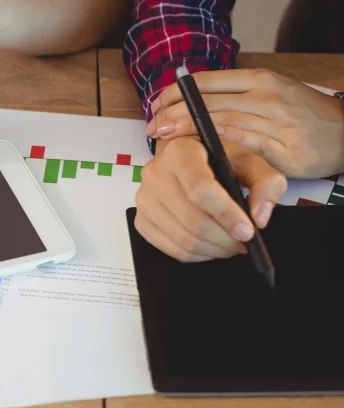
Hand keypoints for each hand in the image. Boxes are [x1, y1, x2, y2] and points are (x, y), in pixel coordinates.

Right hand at [134, 137, 286, 262]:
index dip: (226, 214)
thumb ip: (266, 183)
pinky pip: (172, 249)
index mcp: (180, 153)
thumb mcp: (250, 161)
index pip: (200, 189)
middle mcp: (155, 173)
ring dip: (215, 249)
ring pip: (184, 238)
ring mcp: (144, 199)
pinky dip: (199, 254)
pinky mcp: (142, 221)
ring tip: (232, 244)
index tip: (248, 232)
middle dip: (225, 239)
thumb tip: (259, 218)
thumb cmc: (219, 160)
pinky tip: (212, 244)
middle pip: (193, 220)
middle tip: (245, 242)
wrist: (187, 161)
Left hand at [147, 69, 343, 177]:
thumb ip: (235, 93)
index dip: (176, 93)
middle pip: (208, 102)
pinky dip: (218, 144)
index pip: (206, 82)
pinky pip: (245, 143)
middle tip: (152, 125)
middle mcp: (265, 96)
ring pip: (221, 121)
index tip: (156, 104)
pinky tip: (199, 147)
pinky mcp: (284, 148)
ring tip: (165, 137)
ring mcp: (275, 122)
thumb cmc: (303, 113)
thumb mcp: (270, 91)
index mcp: (258, 79)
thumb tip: (192, 99)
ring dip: (188, 129)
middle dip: (174, 113)